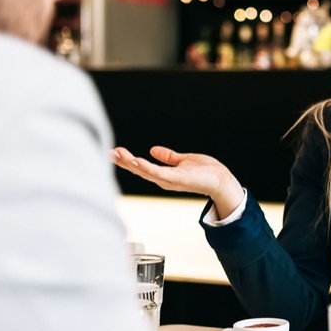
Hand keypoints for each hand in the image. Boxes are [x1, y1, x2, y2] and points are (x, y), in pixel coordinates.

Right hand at [112, 146, 244, 216]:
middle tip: (109, 153)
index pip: (141, 167)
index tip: (115, 152)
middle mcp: (163, 179)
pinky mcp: (177, 179)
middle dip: (123, 162)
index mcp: (164, 174)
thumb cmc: (206, 171)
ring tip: (118, 155)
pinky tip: (136, 161)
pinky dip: (146, 168)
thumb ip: (169, 157)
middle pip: (139, 170)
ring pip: (145, 172)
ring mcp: (169, 181)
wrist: (221, 179)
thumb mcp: (183, 161)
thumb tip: (153, 150)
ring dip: (131, 163)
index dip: (128, 160)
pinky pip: (158, 173)